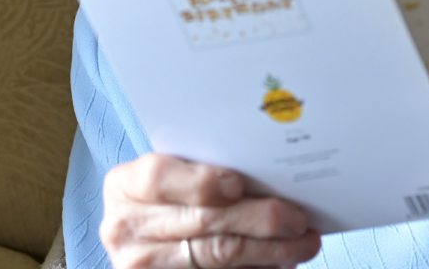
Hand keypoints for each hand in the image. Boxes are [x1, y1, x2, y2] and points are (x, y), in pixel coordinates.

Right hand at [101, 153, 321, 268]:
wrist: (144, 237)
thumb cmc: (167, 197)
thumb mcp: (170, 175)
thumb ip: (202, 169)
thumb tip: (269, 174)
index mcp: (125, 186)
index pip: (160, 177)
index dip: (201, 180)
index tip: (239, 183)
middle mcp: (126, 228)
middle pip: (203, 221)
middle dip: (260, 218)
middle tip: (298, 217)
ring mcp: (142, 265)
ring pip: (218, 255)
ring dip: (270, 250)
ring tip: (303, 243)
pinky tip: (281, 262)